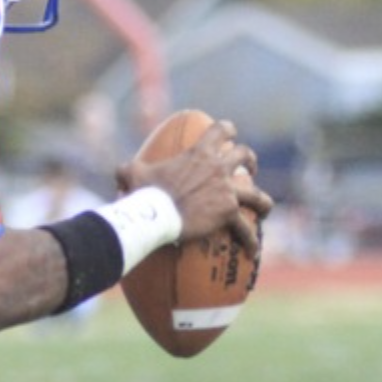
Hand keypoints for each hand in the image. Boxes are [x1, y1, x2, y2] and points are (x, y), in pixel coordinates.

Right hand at [116, 120, 272, 256]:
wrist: (155, 215)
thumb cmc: (143, 193)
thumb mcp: (131, 174)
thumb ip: (128, 170)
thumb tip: (118, 175)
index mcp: (199, 154)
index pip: (221, 130)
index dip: (227, 130)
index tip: (229, 136)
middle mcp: (218, 169)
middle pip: (245, 155)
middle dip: (249, 161)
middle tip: (247, 171)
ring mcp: (226, 191)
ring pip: (257, 194)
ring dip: (263, 201)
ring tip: (263, 209)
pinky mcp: (228, 213)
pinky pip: (245, 229)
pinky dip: (250, 240)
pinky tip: (252, 250)